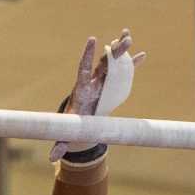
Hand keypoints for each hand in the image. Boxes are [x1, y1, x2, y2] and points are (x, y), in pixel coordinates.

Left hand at [50, 27, 136, 161]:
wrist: (81, 118)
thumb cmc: (74, 122)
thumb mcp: (68, 132)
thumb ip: (61, 143)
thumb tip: (52, 158)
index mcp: (82, 88)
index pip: (83, 68)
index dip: (87, 55)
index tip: (92, 39)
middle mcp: (93, 80)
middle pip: (103, 63)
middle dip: (112, 51)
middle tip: (123, 38)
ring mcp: (103, 80)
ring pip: (112, 62)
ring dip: (121, 50)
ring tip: (129, 36)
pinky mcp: (111, 84)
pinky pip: (123, 72)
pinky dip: (132, 64)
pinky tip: (142, 55)